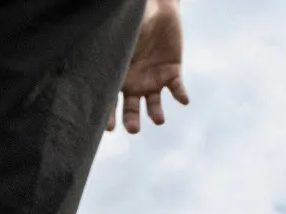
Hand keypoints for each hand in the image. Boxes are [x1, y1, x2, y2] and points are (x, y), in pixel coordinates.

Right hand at [107, 0, 188, 132]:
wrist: (157, 10)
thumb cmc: (134, 23)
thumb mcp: (121, 38)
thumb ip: (114, 53)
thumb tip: (100, 64)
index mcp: (119, 79)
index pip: (111, 103)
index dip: (109, 116)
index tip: (109, 128)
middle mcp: (135, 86)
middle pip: (132, 110)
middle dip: (132, 121)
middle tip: (133, 129)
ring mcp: (153, 81)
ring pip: (154, 105)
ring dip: (156, 114)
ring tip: (159, 120)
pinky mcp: (172, 73)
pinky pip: (177, 88)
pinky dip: (181, 95)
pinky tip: (184, 101)